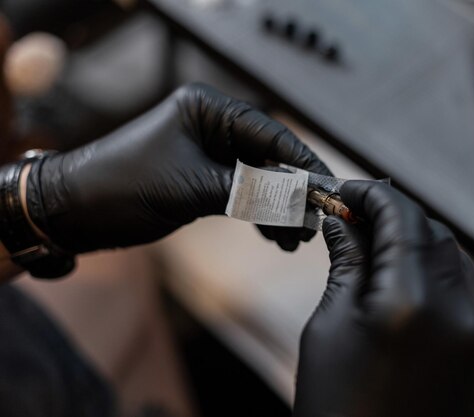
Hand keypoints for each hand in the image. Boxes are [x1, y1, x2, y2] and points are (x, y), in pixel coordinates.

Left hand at [25, 83, 330, 252]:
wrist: (75, 212)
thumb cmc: (124, 187)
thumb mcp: (193, 189)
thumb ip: (250, 193)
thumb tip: (300, 201)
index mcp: (207, 110)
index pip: (270, 133)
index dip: (303, 162)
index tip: (328, 188)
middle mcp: (211, 125)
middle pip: (268, 158)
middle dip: (292, 192)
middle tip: (312, 222)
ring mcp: (207, 152)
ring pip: (258, 179)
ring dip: (277, 209)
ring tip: (295, 238)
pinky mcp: (202, 177)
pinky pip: (241, 193)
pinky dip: (257, 215)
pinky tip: (273, 237)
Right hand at [294, 181, 473, 416]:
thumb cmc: (338, 407)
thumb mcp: (330, 325)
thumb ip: (347, 261)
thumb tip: (342, 219)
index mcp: (412, 301)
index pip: (401, 215)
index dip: (371, 194)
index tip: (346, 191)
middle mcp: (459, 312)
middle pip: (432, 230)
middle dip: (393, 215)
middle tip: (355, 216)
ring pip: (453, 256)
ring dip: (417, 240)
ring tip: (376, 245)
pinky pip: (467, 290)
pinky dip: (437, 271)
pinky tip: (406, 277)